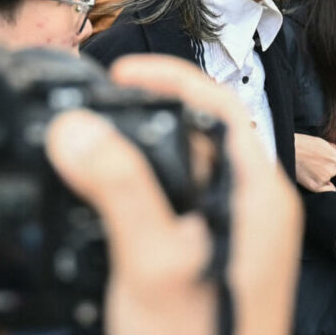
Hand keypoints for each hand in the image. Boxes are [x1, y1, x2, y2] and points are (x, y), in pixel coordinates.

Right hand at [46, 54, 302, 334]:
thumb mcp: (153, 263)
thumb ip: (119, 190)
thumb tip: (78, 129)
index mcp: (257, 197)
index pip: (221, 107)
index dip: (171, 78)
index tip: (120, 72)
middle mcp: (250, 210)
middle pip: (199, 135)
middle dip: (145, 112)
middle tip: (92, 108)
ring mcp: (230, 236)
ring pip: (182, 172)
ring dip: (136, 152)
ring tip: (86, 146)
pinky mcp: (205, 259)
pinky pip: (172, 206)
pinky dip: (137, 191)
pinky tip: (100, 201)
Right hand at [294, 133, 335, 191]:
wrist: (288, 149)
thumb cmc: (301, 144)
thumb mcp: (321, 142)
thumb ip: (331, 150)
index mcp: (335, 158)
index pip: (335, 162)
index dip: (326, 160)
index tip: (317, 159)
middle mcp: (333, 169)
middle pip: (331, 171)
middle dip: (323, 169)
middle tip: (311, 164)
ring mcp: (324, 179)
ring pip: (326, 179)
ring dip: (319, 177)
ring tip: (307, 169)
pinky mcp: (316, 186)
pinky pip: (326, 190)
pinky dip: (323, 188)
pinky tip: (313, 180)